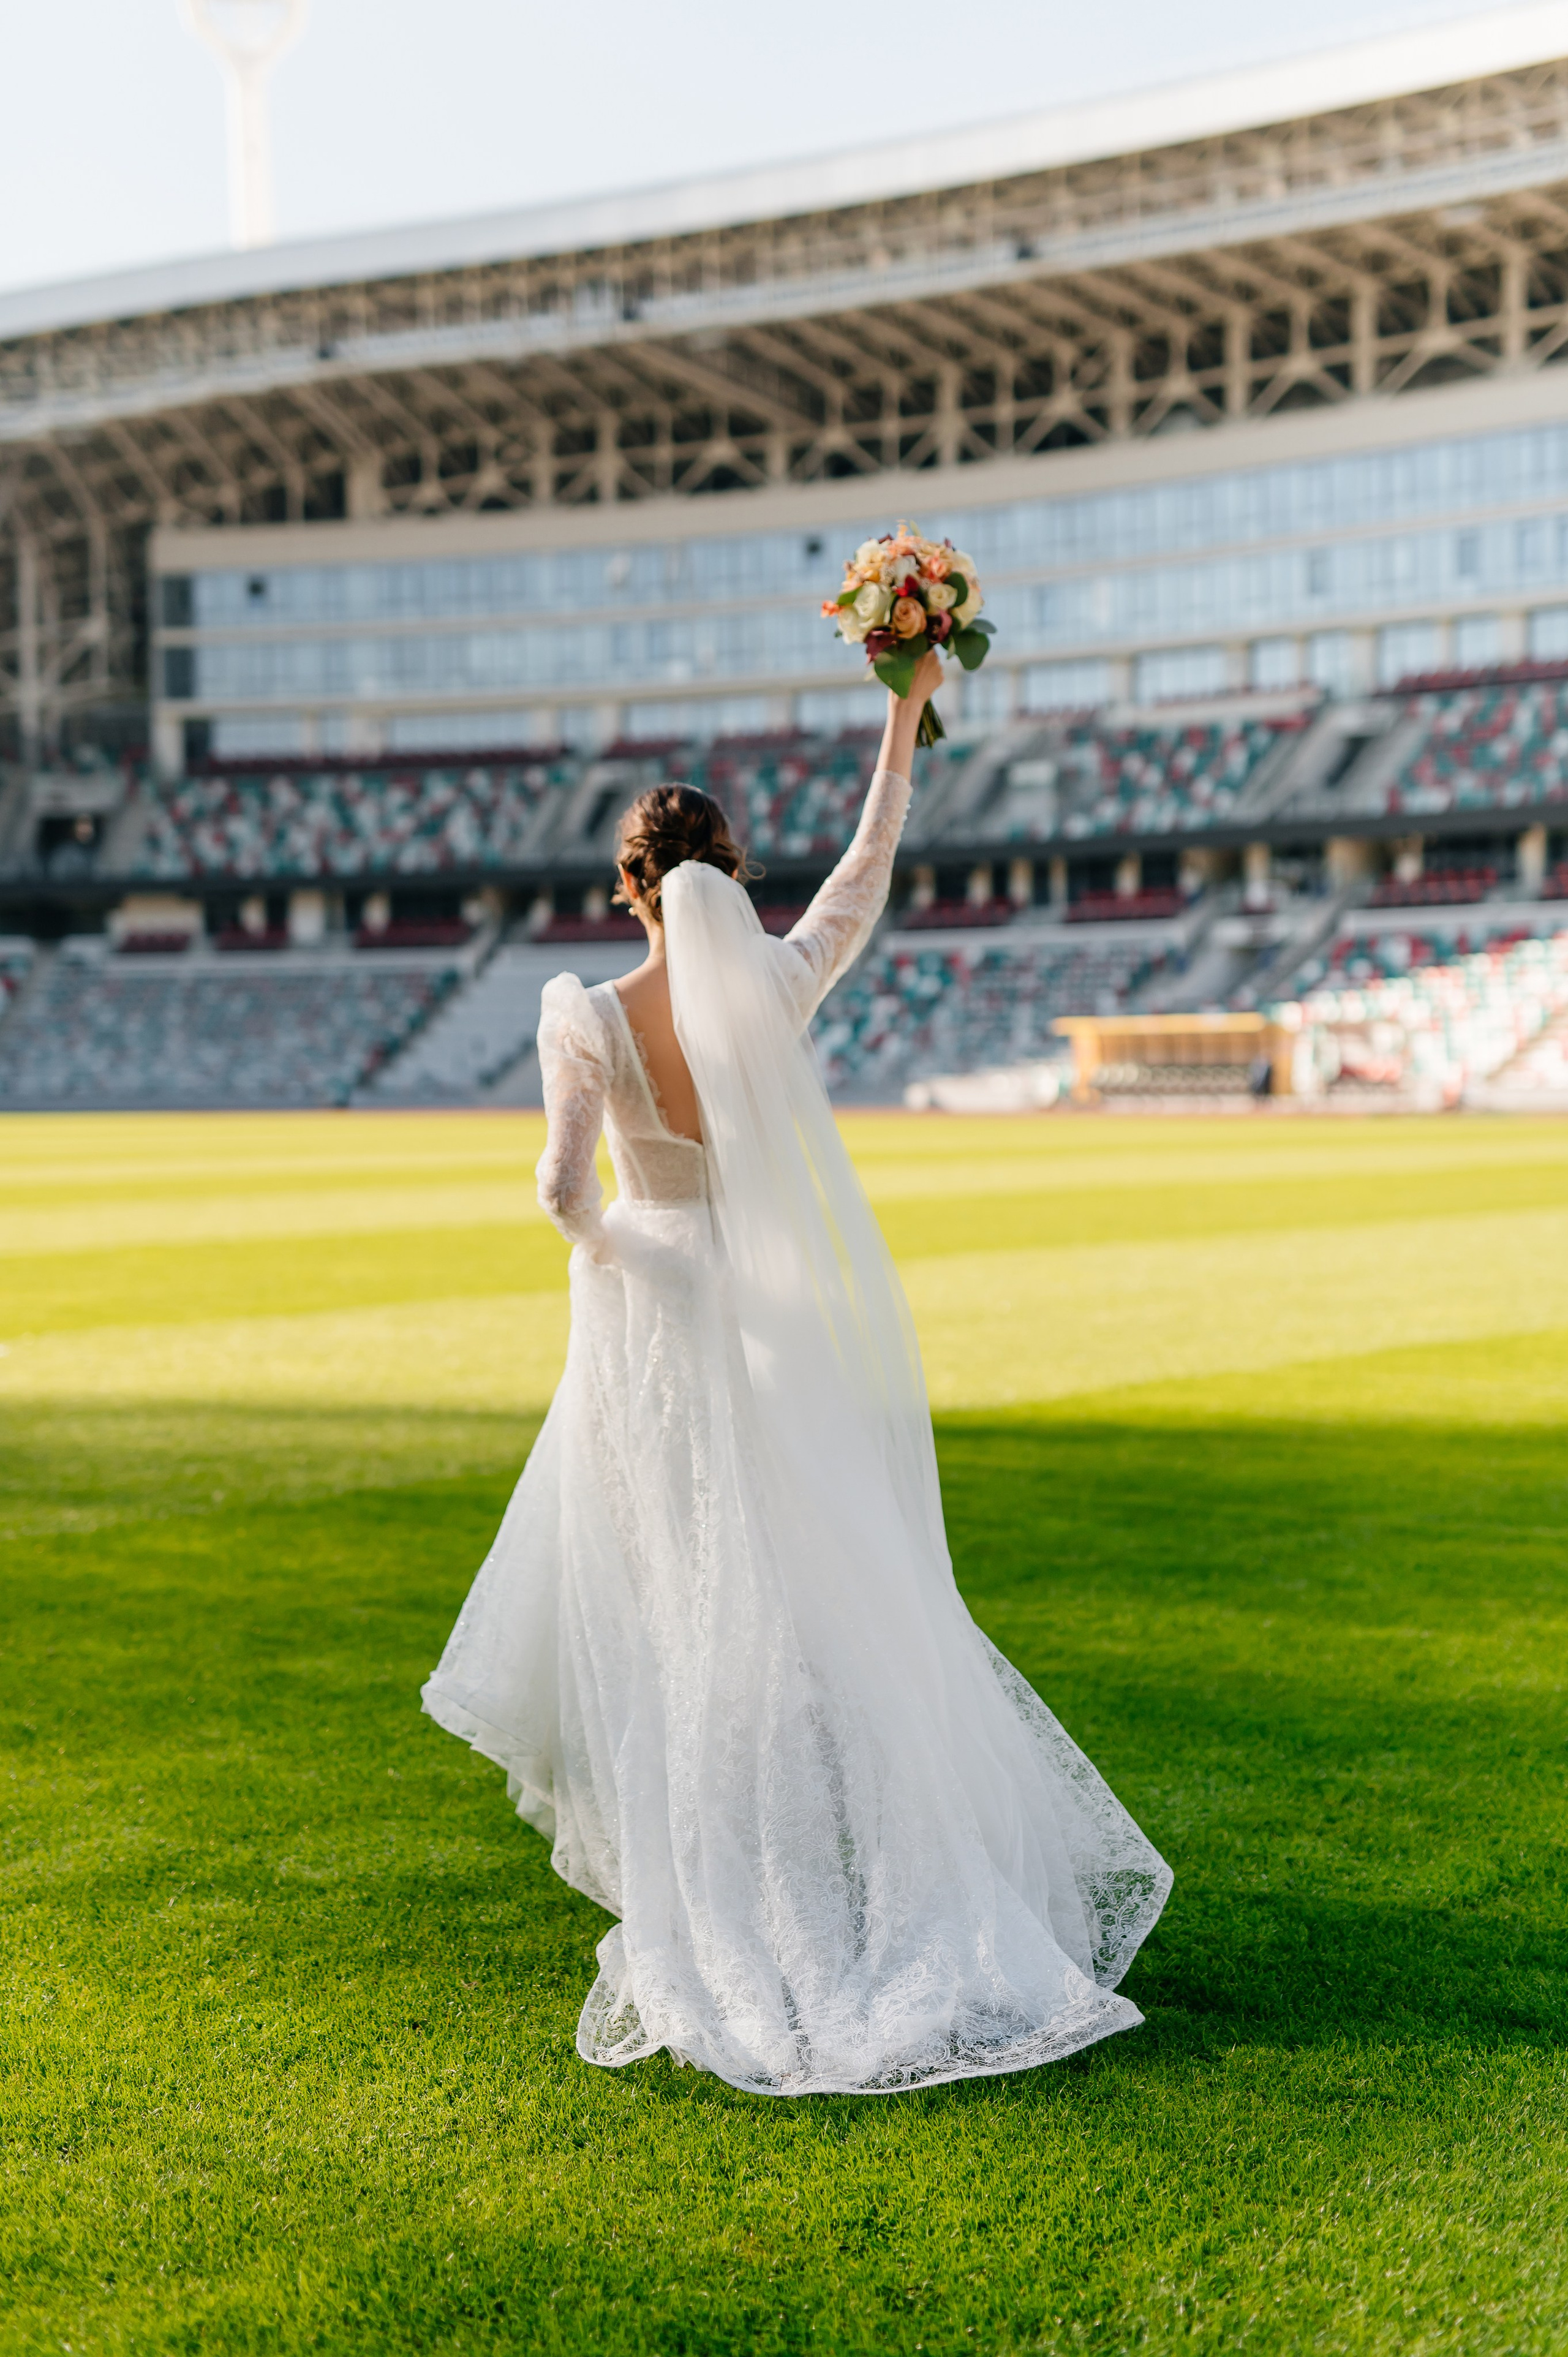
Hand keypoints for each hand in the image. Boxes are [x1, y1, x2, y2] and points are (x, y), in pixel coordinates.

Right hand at [881, 645, 944, 764]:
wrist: (907, 703)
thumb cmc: (898, 682)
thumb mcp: (896, 663)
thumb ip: (901, 650)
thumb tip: (897, 640)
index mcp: (924, 651)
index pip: (925, 642)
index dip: (919, 645)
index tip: (913, 649)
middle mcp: (935, 658)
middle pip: (930, 652)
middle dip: (924, 656)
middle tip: (914, 664)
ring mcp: (940, 669)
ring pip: (934, 663)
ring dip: (928, 666)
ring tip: (917, 675)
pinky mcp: (941, 679)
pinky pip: (936, 673)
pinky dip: (931, 676)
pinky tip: (922, 682)